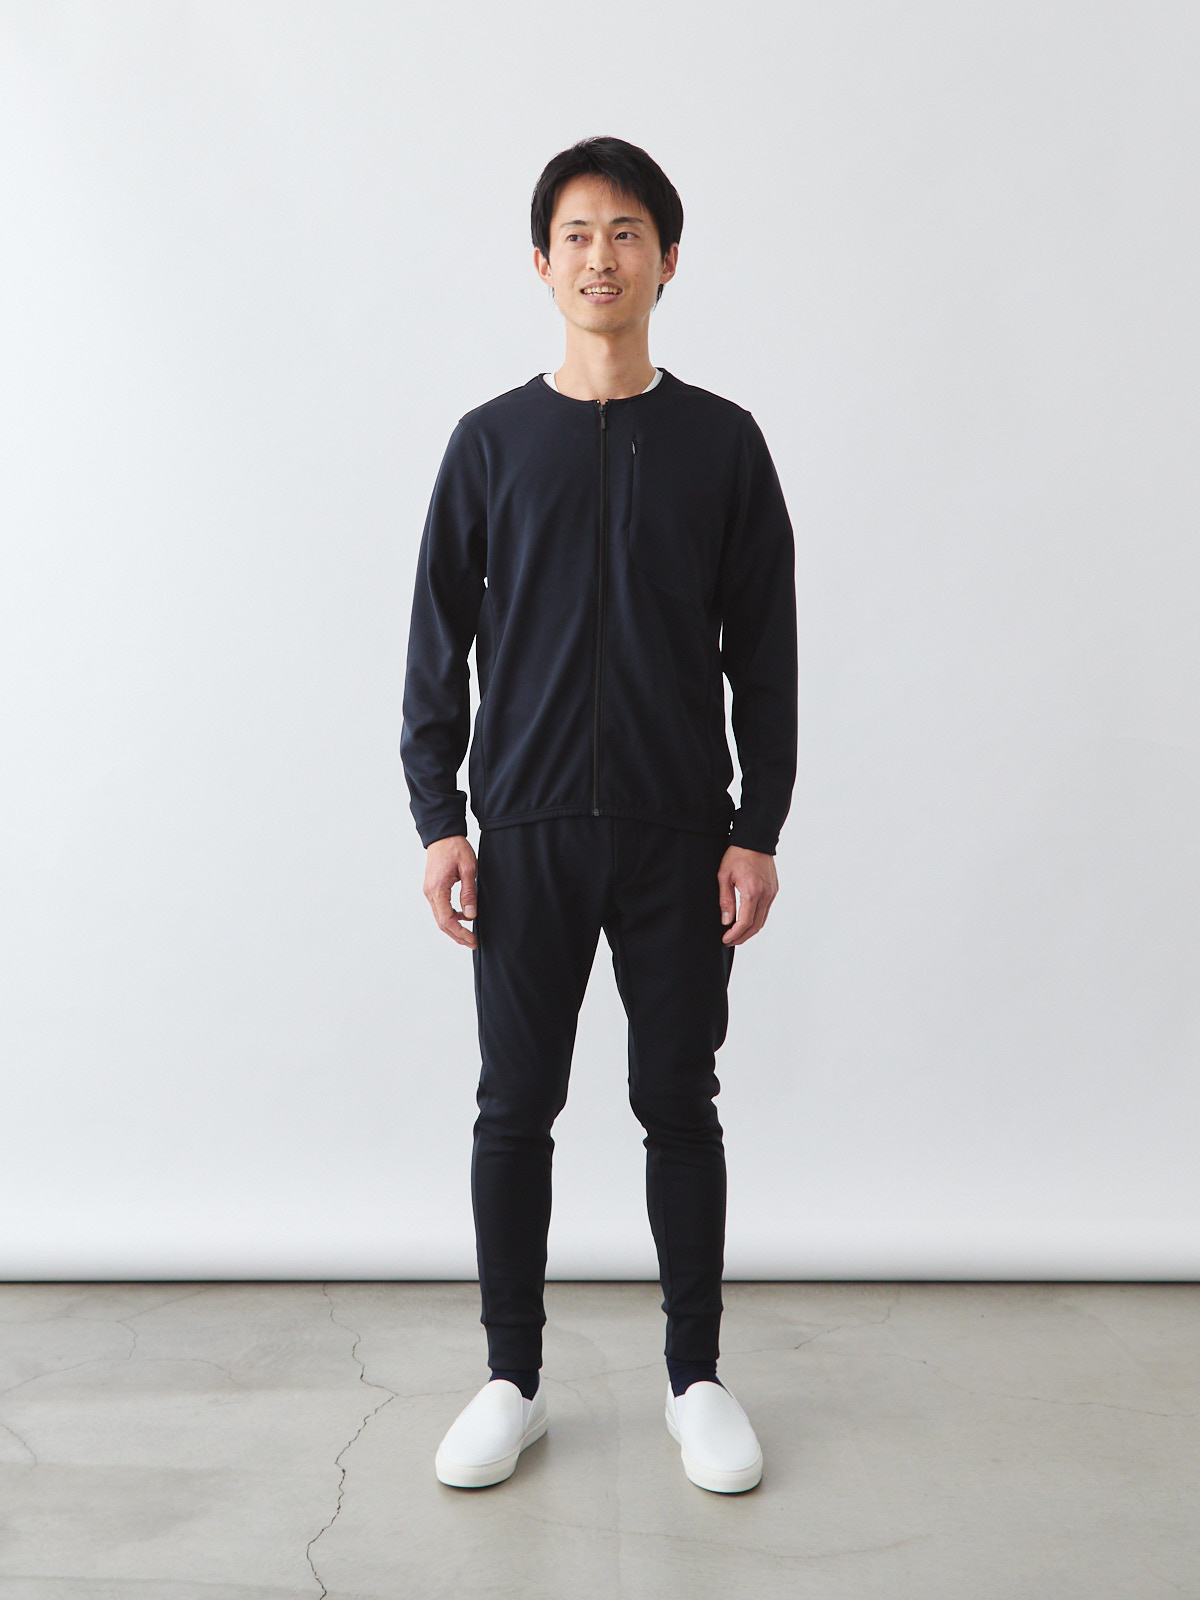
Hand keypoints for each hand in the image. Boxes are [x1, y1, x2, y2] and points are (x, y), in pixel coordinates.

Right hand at [423, 834, 477, 948]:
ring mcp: (429, 891)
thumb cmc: (455, 848)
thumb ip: (469, 893)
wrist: (443, 835)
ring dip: (453, 928)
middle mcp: (430, 893)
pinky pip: (440, 908)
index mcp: (437, 889)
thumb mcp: (468, 869)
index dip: (460, 933)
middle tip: (472, 943)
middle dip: (457, 936)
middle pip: (441, 923)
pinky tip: (462, 917)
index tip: (472, 940)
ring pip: (440, 917)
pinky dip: (450, 917)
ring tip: (468, 935)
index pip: (447, 919)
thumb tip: (470, 914)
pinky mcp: (432, 889)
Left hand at [717, 846, 778, 944]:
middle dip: (742, 937)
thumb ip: (725, 900)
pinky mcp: (774, 890)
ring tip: (737, 934)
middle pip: (756, 925)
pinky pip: (766, 910)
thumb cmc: (737, 855)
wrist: (755, 840)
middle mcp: (765, 895)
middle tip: (730, 941)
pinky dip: (757, 920)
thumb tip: (726, 921)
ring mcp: (772, 893)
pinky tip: (747, 921)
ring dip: (750, 930)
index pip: (745, 922)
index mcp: (752, 892)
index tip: (725, 939)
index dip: (735, 934)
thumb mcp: (724, 876)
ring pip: (762, 920)